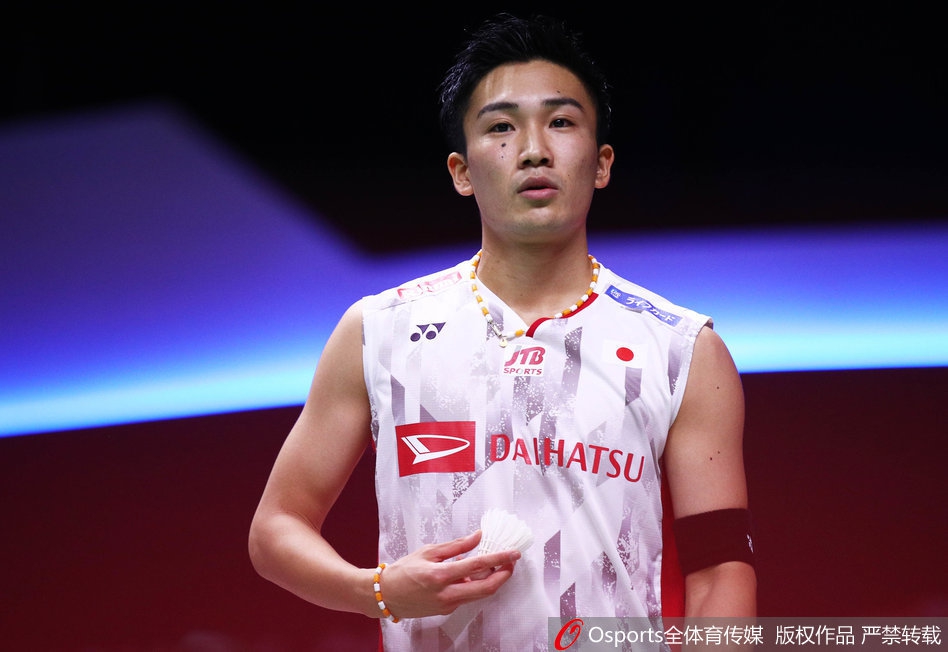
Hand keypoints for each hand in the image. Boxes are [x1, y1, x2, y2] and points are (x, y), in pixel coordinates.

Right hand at [378, 531, 520, 618]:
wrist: (386, 596)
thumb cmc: (403, 571)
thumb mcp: (429, 551)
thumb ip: (456, 546)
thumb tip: (478, 537)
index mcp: (440, 575)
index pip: (478, 566)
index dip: (499, 559)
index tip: (513, 553)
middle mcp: (446, 594)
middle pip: (486, 589)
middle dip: (503, 576)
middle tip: (511, 563)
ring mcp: (447, 605)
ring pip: (478, 595)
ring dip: (491, 580)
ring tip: (494, 564)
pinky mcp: (446, 610)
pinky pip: (467, 597)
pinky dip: (474, 585)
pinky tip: (472, 574)